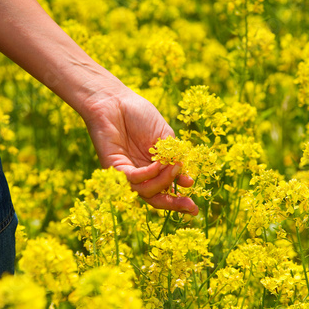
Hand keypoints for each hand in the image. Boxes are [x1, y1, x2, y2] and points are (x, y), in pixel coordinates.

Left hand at [81, 87, 198, 214]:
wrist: (115, 100)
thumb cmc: (139, 115)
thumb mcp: (164, 137)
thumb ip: (174, 158)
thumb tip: (187, 181)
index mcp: (152, 167)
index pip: (165, 189)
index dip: (179, 200)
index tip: (195, 208)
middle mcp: (139, 173)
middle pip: (155, 198)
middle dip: (174, 204)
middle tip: (191, 207)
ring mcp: (126, 173)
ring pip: (146, 191)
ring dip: (164, 181)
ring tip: (174, 167)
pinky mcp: (114, 168)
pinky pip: (134, 179)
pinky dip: (149, 174)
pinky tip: (158, 164)